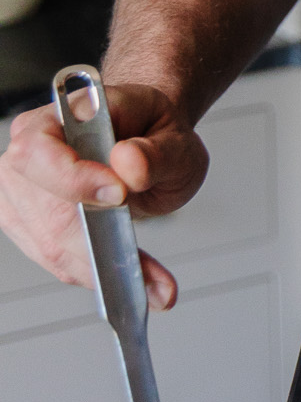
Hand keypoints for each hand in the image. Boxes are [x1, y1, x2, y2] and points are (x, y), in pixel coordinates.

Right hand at [0, 84, 207, 309]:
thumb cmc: (154, 133)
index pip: (38, 149)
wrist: (146, 145)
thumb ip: (156, 152)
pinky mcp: (30, 222)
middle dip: (98, 244)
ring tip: (153, 284)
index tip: (118, 195)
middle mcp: (31, 152)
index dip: (72, 178)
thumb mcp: (175, 139)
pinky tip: (129, 277)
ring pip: (50, 243)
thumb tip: (128, 164)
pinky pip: (56, 258)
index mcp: (61, 117)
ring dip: (102, 269)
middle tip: (146, 267)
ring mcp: (24, 189)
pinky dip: (96, 273)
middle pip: (46, 209)